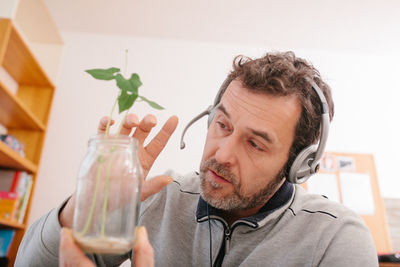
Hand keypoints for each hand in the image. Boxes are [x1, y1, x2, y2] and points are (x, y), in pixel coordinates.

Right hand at [59, 114, 177, 227]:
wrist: (98, 200)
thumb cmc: (121, 196)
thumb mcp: (139, 192)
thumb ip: (153, 186)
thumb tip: (169, 179)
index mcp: (145, 158)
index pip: (158, 142)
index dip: (166, 130)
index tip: (174, 119)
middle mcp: (133, 148)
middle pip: (143, 130)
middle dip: (148, 122)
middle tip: (151, 121)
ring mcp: (118, 144)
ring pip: (126, 127)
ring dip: (130, 120)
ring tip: (133, 121)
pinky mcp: (102, 145)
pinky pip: (103, 130)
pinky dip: (106, 123)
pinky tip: (110, 121)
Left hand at [59, 227, 153, 266]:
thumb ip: (143, 256)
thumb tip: (140, 231)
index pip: (77, 264)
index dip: (68, 248)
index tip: (66, 232)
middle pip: (67, 266)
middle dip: (66, 251)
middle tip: (68, 234)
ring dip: (68, 258)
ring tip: (72, 243)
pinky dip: (73, 265)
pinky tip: (80, 258)